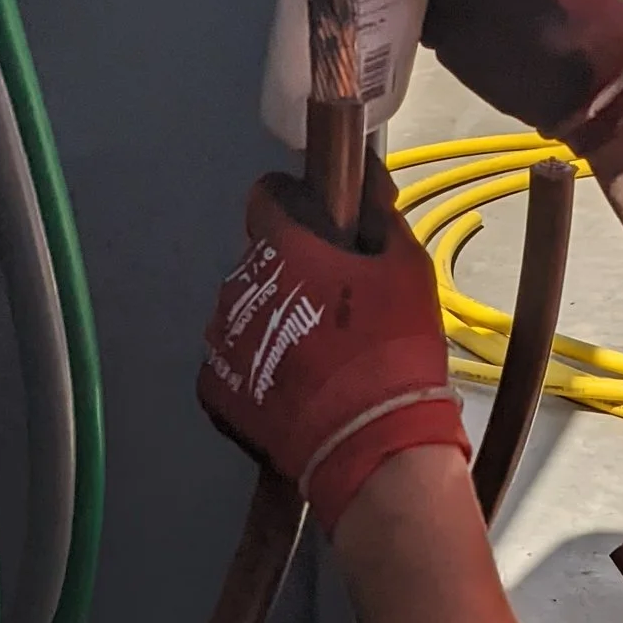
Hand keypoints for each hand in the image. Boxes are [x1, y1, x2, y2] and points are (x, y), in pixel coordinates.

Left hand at [198, 163, 465, 533]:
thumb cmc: (394, 352)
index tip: (319, 228)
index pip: (267, 197)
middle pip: (259, 259)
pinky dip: (257, 366)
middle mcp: (240, 284)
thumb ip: (380, 213)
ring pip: (243, 308)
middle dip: (291, 272)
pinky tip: (294, 384)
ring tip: (318, 353)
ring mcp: (221, 337)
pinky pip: (233, 359)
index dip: (295, 207)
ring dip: (273, 318)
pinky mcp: (215, 385)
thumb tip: (368, 178)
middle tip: (335, 306)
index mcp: (283, 246)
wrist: (372, 444)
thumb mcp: (408, 268)